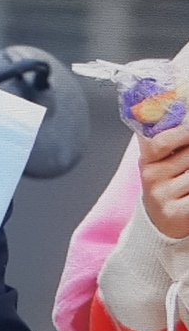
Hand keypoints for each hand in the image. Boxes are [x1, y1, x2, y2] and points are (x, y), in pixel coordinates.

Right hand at [138, 122, 188, 238]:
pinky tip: (188, 190)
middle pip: (187, 156)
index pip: (162, 142)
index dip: (182, 132)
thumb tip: (182, 109)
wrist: (161, 221)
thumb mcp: (160, 161)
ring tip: (187, 173)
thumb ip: (167, 140)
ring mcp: (162, 196)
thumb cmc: (166, 185)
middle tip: (188, 160)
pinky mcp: (175, 213)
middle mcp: (151, 177)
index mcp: (147, 159)